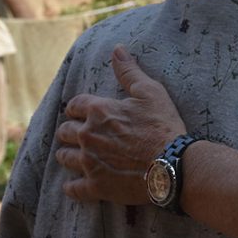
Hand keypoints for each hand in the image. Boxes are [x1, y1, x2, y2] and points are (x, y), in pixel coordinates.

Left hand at [56, 45, 186, 203]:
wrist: (174, 165)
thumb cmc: (163, 126)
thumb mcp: (150, 92)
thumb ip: (129, 71)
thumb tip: (117, 49)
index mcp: (98, 111)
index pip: (74, 105)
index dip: (77, 108)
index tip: (81, 112)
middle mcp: (88, 136)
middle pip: (65, 132)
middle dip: (70, 131)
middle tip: (79, 135)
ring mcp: (90, 163)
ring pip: (64, 157)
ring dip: (68, 155)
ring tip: (76, 157)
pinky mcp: (96, 186)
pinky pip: (73, 188)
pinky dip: (72, 187)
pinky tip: (75, 185)